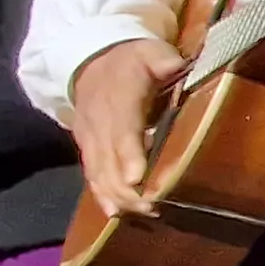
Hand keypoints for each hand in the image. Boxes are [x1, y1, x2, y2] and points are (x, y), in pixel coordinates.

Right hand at [65, 38, 186, 216]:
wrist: (91, 61)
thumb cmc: (132, 60)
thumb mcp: (150, 52)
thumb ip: (163, 61)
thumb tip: (178, 67)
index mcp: (118, 98)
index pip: (122, 129)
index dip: (128, 154)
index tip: (136, 177)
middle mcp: (99, 121)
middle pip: (108, 158)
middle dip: (126, 186)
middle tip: (150, 206)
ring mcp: (89, 136)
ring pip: (98, 170)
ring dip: (117, 195)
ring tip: (141, 212)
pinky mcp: (86, 146)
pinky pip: (90, 172)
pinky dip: (100, 193)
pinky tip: (114, 213)